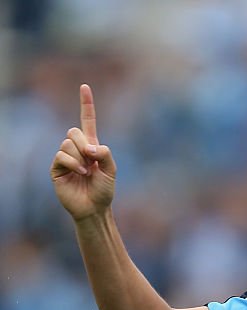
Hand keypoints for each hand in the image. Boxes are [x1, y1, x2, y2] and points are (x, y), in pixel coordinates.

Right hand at [51, 84, 116, 220]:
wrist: (94, 208)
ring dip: (80, 157)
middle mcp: (76, 149)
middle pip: (73, 131)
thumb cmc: (104, 191)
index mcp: (91, 146)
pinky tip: (80, 173)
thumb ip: (105, 153)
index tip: (85, 87)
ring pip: (67, 143)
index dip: (86, 104)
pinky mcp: (56, 167)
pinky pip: (61, 155)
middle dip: (84, 144)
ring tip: (86, 172)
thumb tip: (89, 146)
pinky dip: (73, 163)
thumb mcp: (112, 170)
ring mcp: (65, 157)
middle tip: (92, 160)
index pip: (87, 121)